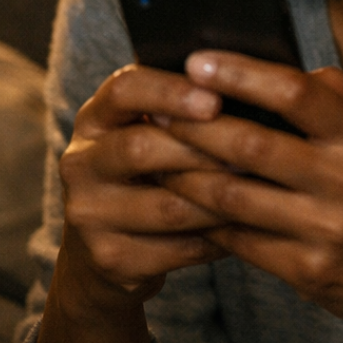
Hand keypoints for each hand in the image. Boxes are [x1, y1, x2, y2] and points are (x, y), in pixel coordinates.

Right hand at [54, 63, 230, 317]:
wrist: (98, 252)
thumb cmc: (145, 173)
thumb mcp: (145, 130)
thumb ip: (180, 109)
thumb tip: (247, 84)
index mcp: (94, 119)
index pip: (123, 90)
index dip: (171, 92)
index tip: (216, 99)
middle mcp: (80, 163)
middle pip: (141, 147)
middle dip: (204, 148)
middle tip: (255, 149)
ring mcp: (89, 215)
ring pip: (168, 206)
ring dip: (221, 198)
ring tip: (261, 188)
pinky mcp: (110, 258)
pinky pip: (178, 249)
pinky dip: (218, 238)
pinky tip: (245, 227)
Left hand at [159, 51, 342, 342]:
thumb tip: (286, 69)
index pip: (294, 92)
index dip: (240, 73)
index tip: (196, 60)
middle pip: (250, 145)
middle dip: (194, 125)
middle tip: (157, 108)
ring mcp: (325, 231)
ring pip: (233, 196)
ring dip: (186, 173)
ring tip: (156, 154)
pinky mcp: (307, 272)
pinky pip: (239, 240)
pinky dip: (206, 219)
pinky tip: (184, 202)